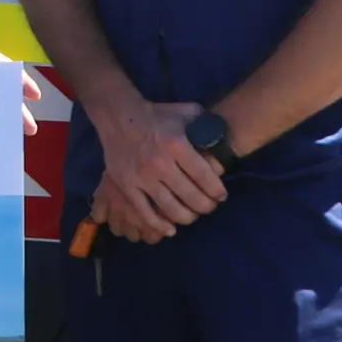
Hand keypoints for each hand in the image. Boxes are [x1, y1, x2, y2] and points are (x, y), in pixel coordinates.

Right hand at [86, 97, 222, 242]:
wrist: (118, 117)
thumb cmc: (157, 115)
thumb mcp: (185, 112)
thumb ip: (205, 124)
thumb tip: (223, 137)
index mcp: (177, 145)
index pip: (205, 177)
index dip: (217, 191)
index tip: (221, 196)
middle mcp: (160, 163)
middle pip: (191, 196)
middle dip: (206, 206)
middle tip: (209, 206)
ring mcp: (142, 177)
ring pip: (170, 208)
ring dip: (186, 217)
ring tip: (192, 215)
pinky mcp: (127, 185)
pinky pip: (144, 212)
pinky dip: (159, 225)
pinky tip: (170, 229)